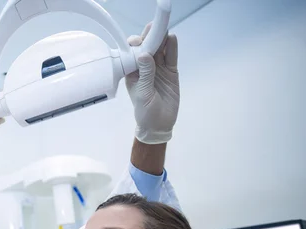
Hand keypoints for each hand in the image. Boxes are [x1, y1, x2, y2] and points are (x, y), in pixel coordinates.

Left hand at [125, 24, 179, 144]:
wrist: (159, 125)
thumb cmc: (145, 112)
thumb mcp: (143, 94)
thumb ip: (145, 74)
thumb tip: (145, 55)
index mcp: (133, 73)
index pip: (133, 55)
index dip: (135, 46)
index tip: (138, 41)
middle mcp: (145, 68)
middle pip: (147, 49)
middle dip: (149, 37)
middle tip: (153, 26)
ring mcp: (159, 69)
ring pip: (160, 50)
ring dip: (161, 39)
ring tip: (163, 28)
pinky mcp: (171, 72)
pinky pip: (171, 57)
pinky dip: (172, 48)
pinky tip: (172, 38)